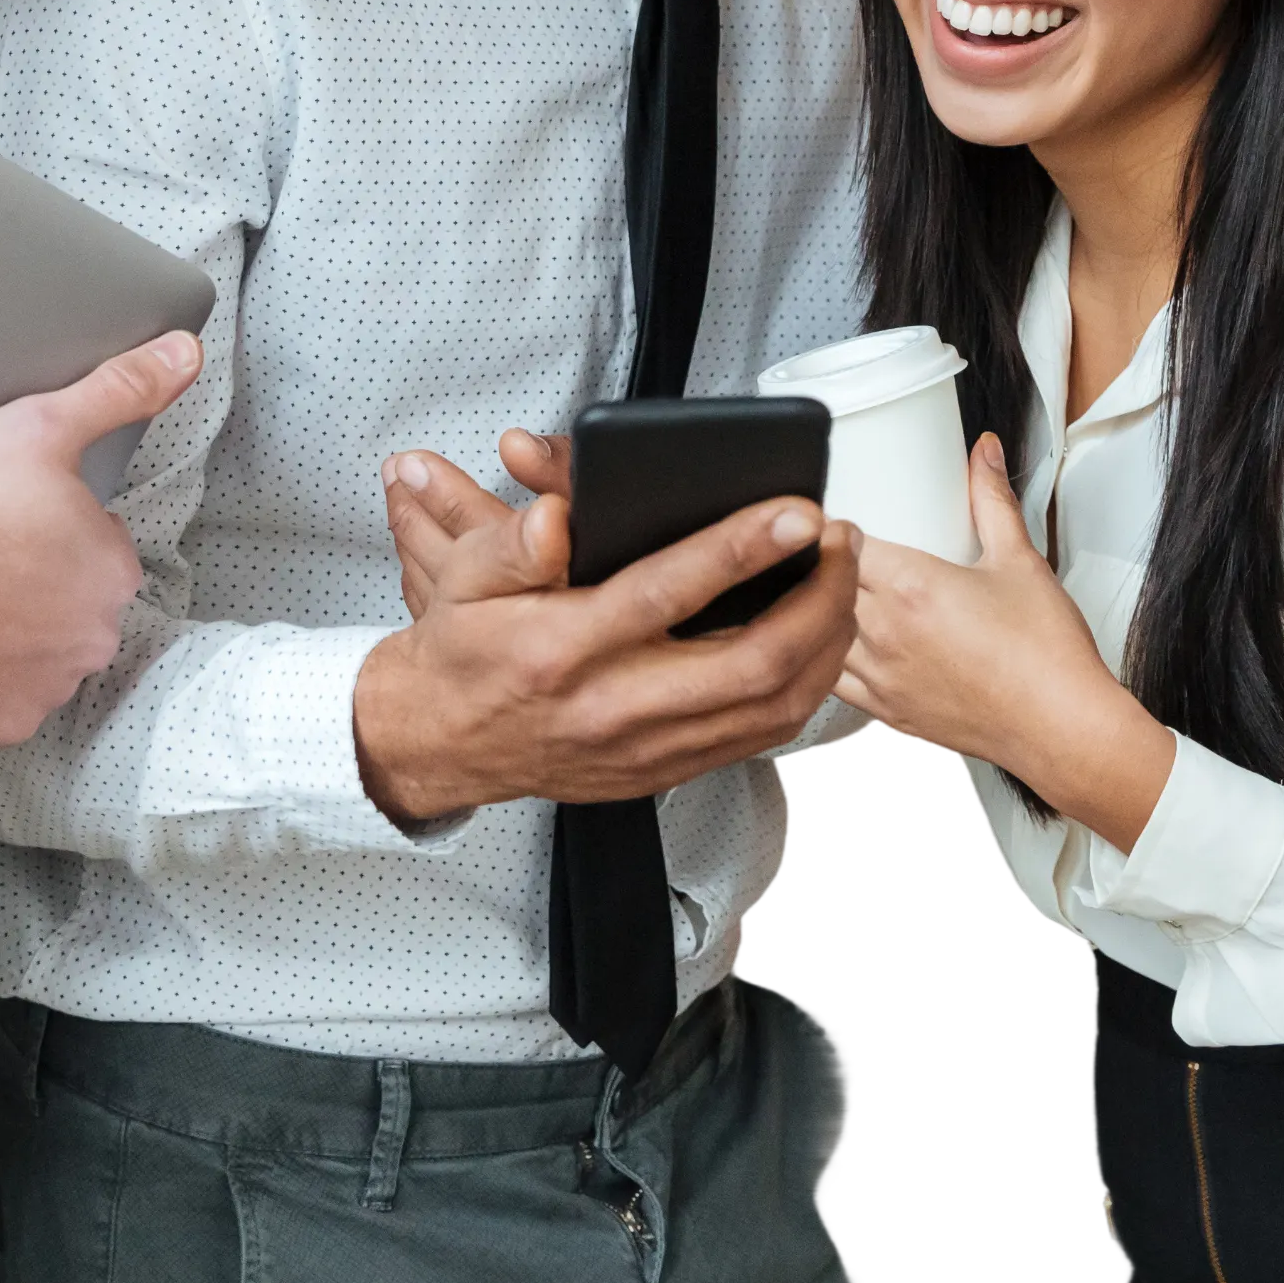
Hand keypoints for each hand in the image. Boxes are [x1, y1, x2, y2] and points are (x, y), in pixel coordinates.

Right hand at [0, 333, 182, 746]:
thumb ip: (120, 390)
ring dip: (11, 631)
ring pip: (39, 652)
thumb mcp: (41, 425)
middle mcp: (94, 637)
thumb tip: (185, 354)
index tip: (6, 517)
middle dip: (36, 582)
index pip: (97, 545)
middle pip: (72, 602)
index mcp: (113, 569)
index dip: (49, 526)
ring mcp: (48, 687)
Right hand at [352, 458, 857, 824]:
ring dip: (826, 641)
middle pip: (751, 661)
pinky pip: (760, 735)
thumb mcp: (461, 580)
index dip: (741, 549)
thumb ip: (509, 543)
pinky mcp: (665, 769)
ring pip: (772, 706)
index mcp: (565, 648)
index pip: (668, 593)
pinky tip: (818, 641)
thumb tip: (555, 515)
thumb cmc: (463, 651)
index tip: (797, 512)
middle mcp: (614, 706)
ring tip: (843, 581)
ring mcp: (647, 747)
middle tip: (842, 540)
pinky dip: (806, 685)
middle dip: (817, 596)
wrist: (440, 741)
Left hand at [838, 438, 1173, 848]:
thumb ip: (992, 499)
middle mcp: (884, 634)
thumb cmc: (1046, 654)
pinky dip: (831, 659)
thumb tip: (982, 454)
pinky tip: (848, 644)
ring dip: (822, 612)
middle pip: (820, 586)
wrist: (1061, 728)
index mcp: (909, 588)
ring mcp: (881, 677)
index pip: (838, 543)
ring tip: (838, 594)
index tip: (840, 518)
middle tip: (837, 548)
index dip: (832, 527)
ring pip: (818, 635)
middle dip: (824, 564)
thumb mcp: (1019, 560)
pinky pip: (834, 681)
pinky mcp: (887, 711)